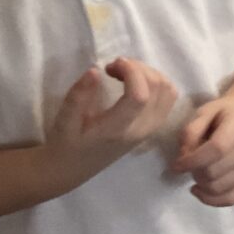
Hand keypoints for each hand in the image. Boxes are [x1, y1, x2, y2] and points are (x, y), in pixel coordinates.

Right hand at [46, 58, 177, 178]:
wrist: (73, 169)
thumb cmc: (66, 144)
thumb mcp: (64, 121)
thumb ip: (78, 96)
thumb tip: (95, 70)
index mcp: (117, 130)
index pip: (140, 96)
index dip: (132, 72)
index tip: (112, 64)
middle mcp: (141, 130)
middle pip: (158, 88)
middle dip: (138, 68)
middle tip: (113, 67)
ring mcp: (151, 129)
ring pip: (168, 90)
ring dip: (150, 73)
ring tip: (124, 72)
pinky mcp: (154, 126)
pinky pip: (169, 98)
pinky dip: (157, 82)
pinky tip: (134, 82)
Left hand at [172, 95, 233, 206]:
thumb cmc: (222, 113)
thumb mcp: (203, 111)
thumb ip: (190, 132)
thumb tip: (184, 158)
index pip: (217, 150)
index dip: (192, 161)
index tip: (175, 165)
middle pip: (215, 172)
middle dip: (194, 172)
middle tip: (189, 165)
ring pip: (219, 188)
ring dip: (201, 184)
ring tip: (197, 172)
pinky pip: (231, 199)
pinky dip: (211, 199)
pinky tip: (201, 190)